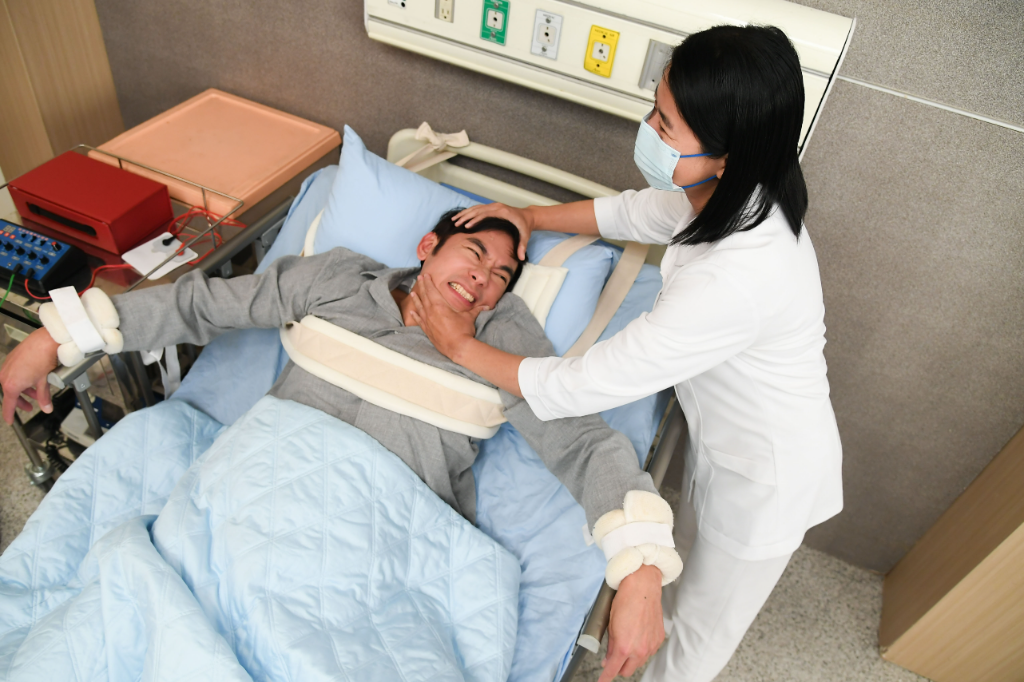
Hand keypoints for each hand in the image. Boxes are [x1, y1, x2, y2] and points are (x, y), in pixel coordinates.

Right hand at [0, 328, 59, 424]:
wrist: (45, 341)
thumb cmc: (43, 358)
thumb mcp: (44, 382)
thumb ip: (44, 397)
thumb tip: (46, 407)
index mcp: (11, 384)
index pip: (8, 405)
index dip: (9, 414)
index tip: (9, 420)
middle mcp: (5, 376)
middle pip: (11, 394)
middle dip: (22, 401)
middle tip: (30, 406)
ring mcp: (7, 366)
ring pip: (13, 383)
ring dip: (24, 390)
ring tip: (36, 392)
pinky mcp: (11, 359)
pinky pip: (14, 374)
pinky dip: (22, 379)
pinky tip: (33, 379)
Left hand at [407, 274, 488, 360]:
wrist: (458, 348)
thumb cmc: (463, 331)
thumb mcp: (470, 317)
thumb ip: (476, 310)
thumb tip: (487, 306)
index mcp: (440, 306)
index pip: (432, 290)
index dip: (429, 282)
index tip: (425, 275)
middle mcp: (431, 312)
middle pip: (424, 296)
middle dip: (422, 286)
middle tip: (419, 279)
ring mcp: (428, 321)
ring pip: (420, 307)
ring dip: (416, 299)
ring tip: (412, 293)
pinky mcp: (427, 330)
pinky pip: (419, 320)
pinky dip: (415, 315)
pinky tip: (411, 312)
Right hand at [454, 203, 533, 260]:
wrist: (527, 216)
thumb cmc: (525, 226)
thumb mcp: (525, 236)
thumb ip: (522, 246)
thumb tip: (521, 258)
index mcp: (503, 212)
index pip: (486, 214)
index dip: (475, 220)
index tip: (466, 227)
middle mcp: (497, 206)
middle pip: (478, 210)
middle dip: (466, 217)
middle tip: (456, 224)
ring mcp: (494, 206)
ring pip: (476, 208)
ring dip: (464, 213)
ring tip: (454, 220)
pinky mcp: (491, 207)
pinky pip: (478, 208)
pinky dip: (468, 212)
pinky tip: (460, 217)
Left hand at [599, 564, 664, 681]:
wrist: (643, 587)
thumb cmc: (625, 601)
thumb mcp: (610, 625)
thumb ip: (610, 646)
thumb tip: (608, 660)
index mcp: (624, 647)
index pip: (613, 670)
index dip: (605, 677)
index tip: (601, 681)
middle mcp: (640, 650)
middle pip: (627, 671)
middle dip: (618, 667)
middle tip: (612, 658)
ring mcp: (651, 646)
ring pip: (639, 663)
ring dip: (631, 659)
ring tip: (626, 642)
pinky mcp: (658, 640)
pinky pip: (648, 652)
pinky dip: (641, 649)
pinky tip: (637, 636)